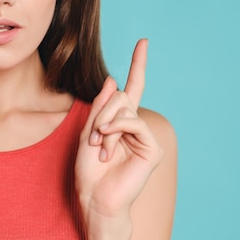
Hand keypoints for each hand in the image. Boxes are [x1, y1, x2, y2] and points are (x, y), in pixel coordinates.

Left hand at [75, 39, 163, 220]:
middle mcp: (135, 125)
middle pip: (121, 96)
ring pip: (126, 108)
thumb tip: (115, 80)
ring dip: (106, 125)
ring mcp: (145, 136)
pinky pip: (134, 122)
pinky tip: (107, 144)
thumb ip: (100, 106)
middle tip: (95, 138)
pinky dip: (116, 129)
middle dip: (102, 113)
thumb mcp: (88, 131)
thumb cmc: (88, 169)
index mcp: (121, 121)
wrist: (95, 197)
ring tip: (101, 148)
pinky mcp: (151, 148)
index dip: (138, 64)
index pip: (133, 87)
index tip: (143, 42)